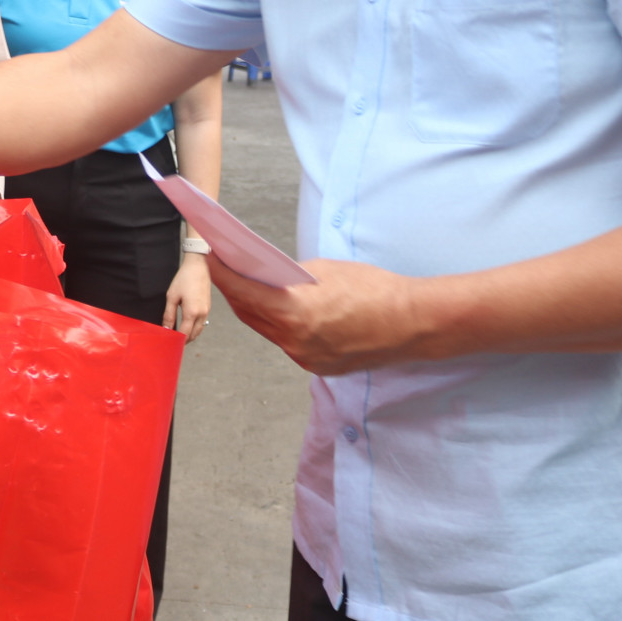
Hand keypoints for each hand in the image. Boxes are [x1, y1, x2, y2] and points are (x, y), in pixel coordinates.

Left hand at [163, 253, 211, 340]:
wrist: (198, 267)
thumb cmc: (184, 279)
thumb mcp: (172, 296)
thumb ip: (169, 314)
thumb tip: (166, 328)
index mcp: (192, 312)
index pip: (184, 333)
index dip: (176, 340)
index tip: (169, 342)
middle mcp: (202, 314)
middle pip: (193, 335)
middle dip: (184, 340)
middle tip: (173, 341)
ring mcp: (207, 311)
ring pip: (199, 330)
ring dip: (190, 334)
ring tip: (178, 334)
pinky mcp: (208, 307)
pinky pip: (202, 323)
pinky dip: (194, 327)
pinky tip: (186, 325)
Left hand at [204, 254, 430, 374]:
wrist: (413, 322)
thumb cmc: (374, 289)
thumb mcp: (325, 271)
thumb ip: (290, 277)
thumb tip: (267, 278)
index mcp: (295, 314)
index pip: (244, 292)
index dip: (222, 274)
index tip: (208, 256)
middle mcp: (295, 342)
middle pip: (251, 315)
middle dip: (235, 291)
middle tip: (224, 267)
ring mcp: (306, 358)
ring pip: (269, 331)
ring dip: (256, 309)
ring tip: (247, 286)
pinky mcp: (319, 366)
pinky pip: (289, 342)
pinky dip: (280, 324)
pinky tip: (280, 309)